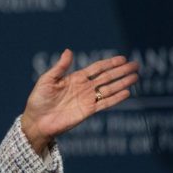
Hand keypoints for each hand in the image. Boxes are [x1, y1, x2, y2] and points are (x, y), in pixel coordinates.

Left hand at [21, 49, 138, 153]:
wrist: (37, 121)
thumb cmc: (38, 100)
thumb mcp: (46, 80)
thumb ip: (59, 67)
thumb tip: (69, 50)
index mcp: (75, 78)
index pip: (96, 68)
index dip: (109, 63)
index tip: (122, 58)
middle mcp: (84, 88)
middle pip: (106, 77)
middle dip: (121, 71)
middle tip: (135, 65)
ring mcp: (87, 99)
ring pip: (109, 89)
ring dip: (122, 83)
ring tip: (135, 77)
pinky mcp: (88, 111)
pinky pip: (105, 103)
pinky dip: (116, 98)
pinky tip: (127, 92)